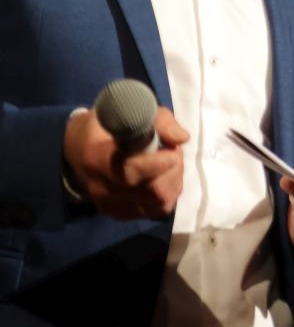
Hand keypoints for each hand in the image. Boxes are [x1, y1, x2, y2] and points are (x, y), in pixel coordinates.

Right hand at [63, 106, 189, 218]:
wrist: (79, 151)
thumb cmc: (108, 127)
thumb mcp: (131, 111)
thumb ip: (159, 121)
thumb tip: (182, 138)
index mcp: (97, 158)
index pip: (131, 172)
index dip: (158, 164)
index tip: (171, 151)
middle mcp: (101, 187)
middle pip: (154, 191)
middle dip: (173, 170)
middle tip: (172, 153)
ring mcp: (110, 205)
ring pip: (161, 202)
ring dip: (174, 181)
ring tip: (166, 164)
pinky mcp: (120, 214)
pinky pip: (158, 209)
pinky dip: (167, 192)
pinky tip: (160, 178)